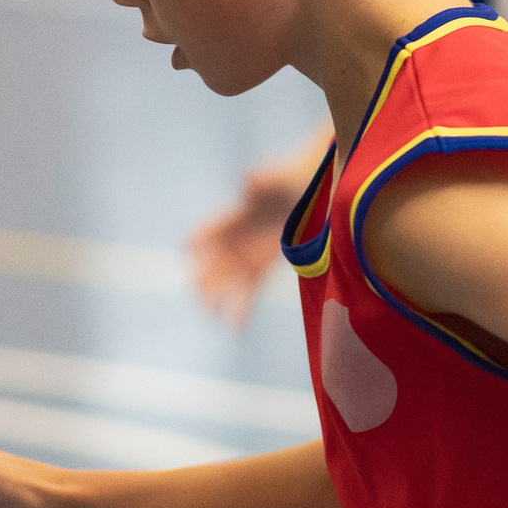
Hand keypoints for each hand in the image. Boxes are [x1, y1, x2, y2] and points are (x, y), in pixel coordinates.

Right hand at [189, 160, 305, 327]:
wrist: (315, 192)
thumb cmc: (294, 180)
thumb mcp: (280, 179)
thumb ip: (263, 181)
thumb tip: (247, 180)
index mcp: (234, 218)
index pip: (205, 233)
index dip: (196, 243)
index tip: (192, 256)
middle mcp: (236, 239)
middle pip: (211, 264)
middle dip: (203, 282)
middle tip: (204, 301)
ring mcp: (247, 254)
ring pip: (225, 282)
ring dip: (217, 300)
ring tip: (215, 320)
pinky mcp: (262, 267)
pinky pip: (247, 291)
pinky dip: (240, 308)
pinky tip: (236, 329)